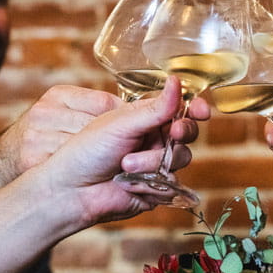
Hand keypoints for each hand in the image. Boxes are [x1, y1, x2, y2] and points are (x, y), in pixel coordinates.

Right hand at [6, 85, 122, 173]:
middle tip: (120, 154)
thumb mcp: (61, 114)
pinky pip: (70, 167)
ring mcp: (37, 135)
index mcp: (58, 95)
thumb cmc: (42, 138)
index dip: (121, 122)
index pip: (105, 104)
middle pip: (98, 127)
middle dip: (113, 142)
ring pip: (86, 149)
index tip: (128, 133)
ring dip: (100, 160)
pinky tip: (85, 176)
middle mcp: (46, 111)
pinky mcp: (32, 159)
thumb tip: (136, 111)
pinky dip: (83, 173)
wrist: (0, 164)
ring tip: (102, 167)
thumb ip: (91, 110)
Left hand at [44, 76, 207, 223]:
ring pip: (180, 159)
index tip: (202, 110)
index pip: (179, 108)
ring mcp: (155, 164)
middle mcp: (153, 140)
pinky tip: (129, 182)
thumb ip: (154, 107)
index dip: (194, 108)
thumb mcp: (120, 122)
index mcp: (145, 118)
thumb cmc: (85, 151)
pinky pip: (171, 184)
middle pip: (187, 133)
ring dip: (154, 161)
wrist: (70, 191)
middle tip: (174, 132)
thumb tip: (177, 81)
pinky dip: (152, 183)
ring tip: (125, 165)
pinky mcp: (155, 189)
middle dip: (181, 132)